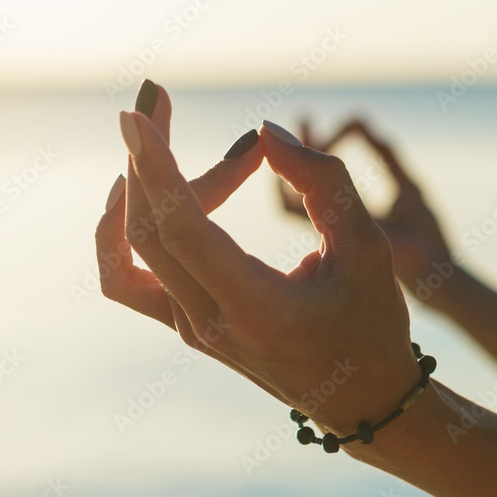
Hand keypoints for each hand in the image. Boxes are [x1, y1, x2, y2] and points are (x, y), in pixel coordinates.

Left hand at [97, 83, 421, 437]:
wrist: (360, 400)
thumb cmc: (372, 323)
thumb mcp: (370, 249)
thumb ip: (324, 184)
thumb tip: (265, 132)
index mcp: (254, 308)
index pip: (181, 231)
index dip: (155, 169)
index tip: (135, 114)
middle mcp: (207, 323)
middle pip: (147, 230)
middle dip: (146, 156)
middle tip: (159, 96)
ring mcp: (188, 328)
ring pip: (132, 250)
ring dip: (135, 188)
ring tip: (156, 138)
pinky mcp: (183, 325)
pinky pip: (127, 278)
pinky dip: (124, 231)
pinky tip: (143, 193)